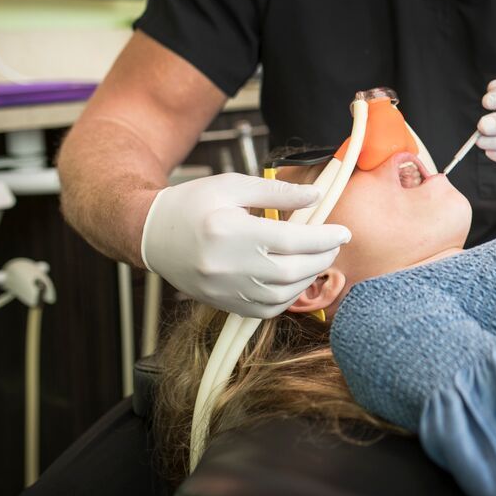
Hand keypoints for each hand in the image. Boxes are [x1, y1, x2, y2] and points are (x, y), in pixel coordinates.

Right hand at [140, 173, 349, 318]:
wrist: (151, 234)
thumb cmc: (193, 203)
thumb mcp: (233, 185)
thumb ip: (276, 192)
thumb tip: (316, 196)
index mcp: (230, 231)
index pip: (291, 240)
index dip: (324, 237)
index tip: (344, 231)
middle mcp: (227, 266)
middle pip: (291, 271)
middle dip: (321, 258)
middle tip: (334, 243)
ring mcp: (224, 290)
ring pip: (281, 295)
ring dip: (308, 279)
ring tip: (317, 259)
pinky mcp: (222, 304)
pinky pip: (265, 310)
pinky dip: (288, 297)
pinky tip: (295, 278)